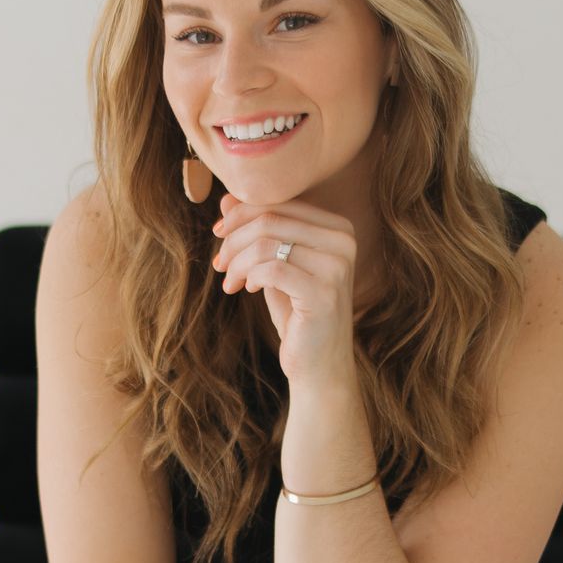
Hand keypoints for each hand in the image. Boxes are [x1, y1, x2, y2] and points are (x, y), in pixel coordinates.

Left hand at [210, 191, 359, 386]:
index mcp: (338, 227)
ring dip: (237, 262)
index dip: (241, 214)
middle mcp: (344, 241)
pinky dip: (249, 277)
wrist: (320, 363)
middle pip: (270, 219)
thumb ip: (257, 231)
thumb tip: (227, 199)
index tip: (219, 234)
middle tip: (220, 263)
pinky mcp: (324, 293)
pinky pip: (271, 270)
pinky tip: (247, 289)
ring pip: (266, 243)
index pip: (280, 202)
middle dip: (234, 239)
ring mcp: (337, 267)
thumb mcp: (275, 264)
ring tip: (230, 281)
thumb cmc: (297, 312)